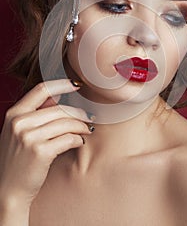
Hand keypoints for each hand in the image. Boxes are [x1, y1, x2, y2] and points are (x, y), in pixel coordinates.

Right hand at [0, 79, 93, 210]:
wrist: (8, 190)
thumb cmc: (17, 159)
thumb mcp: (19, 132)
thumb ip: (36, 113)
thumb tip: (59, 96)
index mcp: (14, 114)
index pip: (41, 89)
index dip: (61, 84)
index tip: (77, 84)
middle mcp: (20, 123)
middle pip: (59, 108)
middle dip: (78, 112)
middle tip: (89, 117)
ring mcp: (29, 137)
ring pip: (66, 123)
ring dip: (81, 126)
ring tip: (87, 130)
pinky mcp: (40, 152)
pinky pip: (68, 138)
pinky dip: (78, 139)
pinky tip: (79, 142)